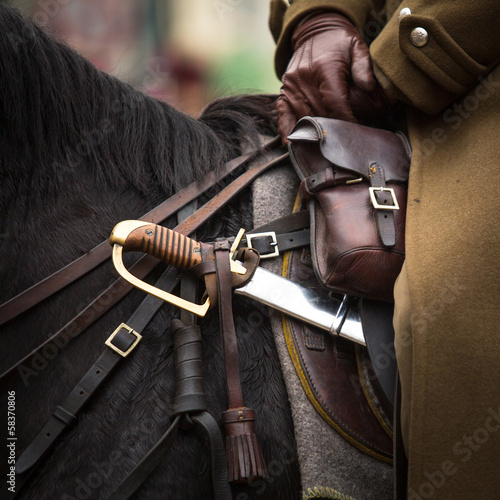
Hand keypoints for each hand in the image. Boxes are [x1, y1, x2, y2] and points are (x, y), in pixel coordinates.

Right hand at [277, 12, 392, 141]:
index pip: (335, 103)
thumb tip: (369, 87)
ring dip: (315, 132)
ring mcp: (291, 86)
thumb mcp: (356, 46)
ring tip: (326, 144)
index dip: (346, 120)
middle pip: (320, 113)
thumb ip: (364, 65)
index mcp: (324, 67)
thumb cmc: (339, 43)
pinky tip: (292, 143)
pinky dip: (288, 130)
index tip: (355, 131)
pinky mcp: (284, 91)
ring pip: (304, 117)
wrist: (314, 32)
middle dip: (333, 129)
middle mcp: (304, 78)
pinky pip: (283, 115)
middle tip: (345, 140)